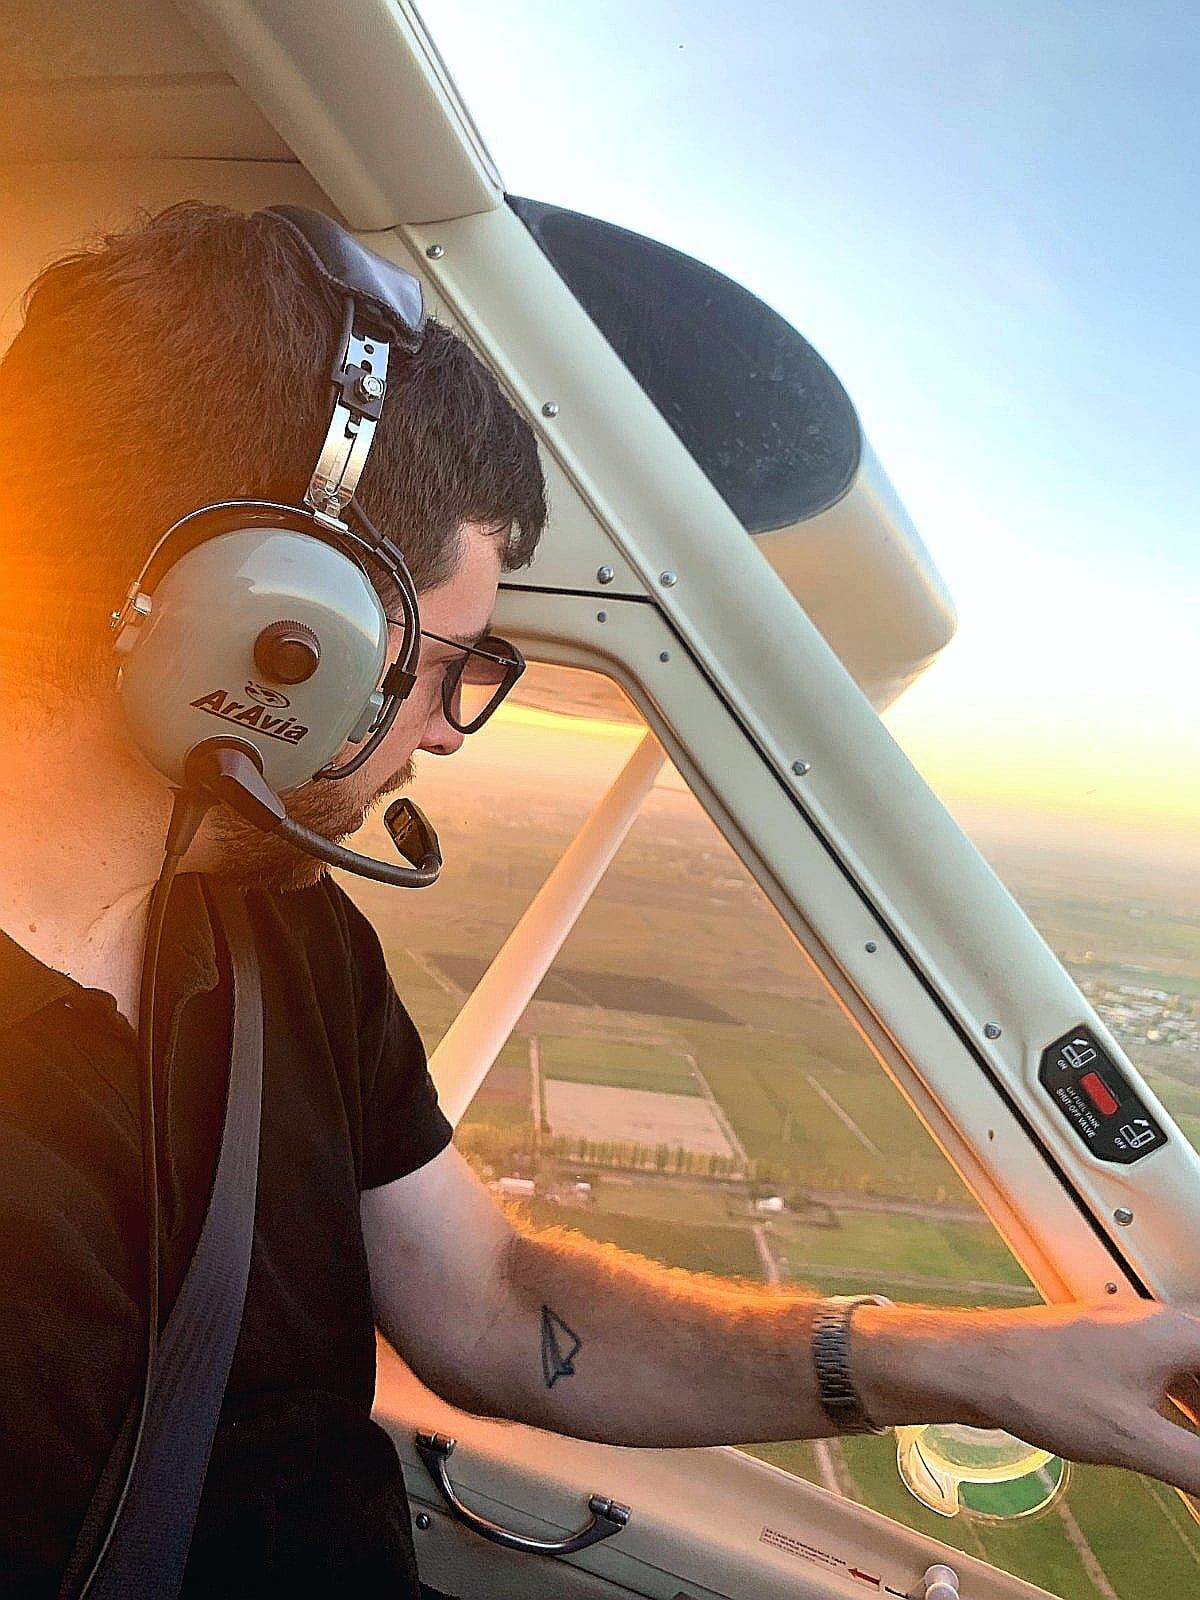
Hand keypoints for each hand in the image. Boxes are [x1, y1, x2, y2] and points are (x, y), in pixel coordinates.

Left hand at [855, 1300, 1199, 1493]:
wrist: (972, 1365)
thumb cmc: (1036, 1384)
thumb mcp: (1133, 1441)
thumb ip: (1196, 1467)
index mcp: (1173, 1332)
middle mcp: (1154, 1323)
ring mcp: (1126, 1334)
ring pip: (1188, 1371)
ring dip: (1199, 1409)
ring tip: (1195, 1456)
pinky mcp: (1104, 1350)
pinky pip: (1161, 1376)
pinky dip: (1180, 1408)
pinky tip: (1175, 1440)